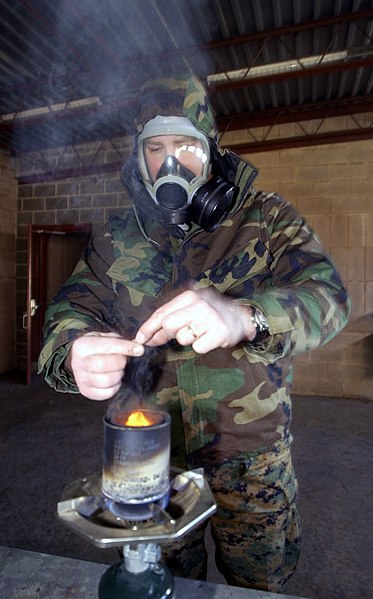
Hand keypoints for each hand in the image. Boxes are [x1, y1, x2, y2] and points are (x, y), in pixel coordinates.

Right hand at [70, 331, 143, 399]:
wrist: (80, 361)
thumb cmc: (96, 348)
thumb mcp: (104, 338)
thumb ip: (119, 341)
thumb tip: (137, 348)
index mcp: (82, 346)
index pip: (107, 346)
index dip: (126, 348)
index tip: (140, 350)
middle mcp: (78, 363)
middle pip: (105, 365)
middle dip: (121, 363)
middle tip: (123, 360)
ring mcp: (81, 379)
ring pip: (107, 381)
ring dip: (118, 375)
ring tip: (118, 370)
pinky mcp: (86, 391)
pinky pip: (107, 393)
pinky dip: (115, 386)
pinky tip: (114, 379)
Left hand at [135, 289, 255, 353]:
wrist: (242, 317)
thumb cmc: (210, 313)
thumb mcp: (190, 308)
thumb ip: (169, 318)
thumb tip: (147, 337)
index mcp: (189, 295)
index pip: (161, 313)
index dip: (147, 328)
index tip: (139, 339)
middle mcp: (199, 304)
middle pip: (168, 325)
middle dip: (167, 334)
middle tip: (176, 336)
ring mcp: (209, 318)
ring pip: (182, 338)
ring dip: (188, 339)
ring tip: (200, 332)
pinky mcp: (219, 332)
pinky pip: (197, 347)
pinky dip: (201, 346)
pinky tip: (209, 338)